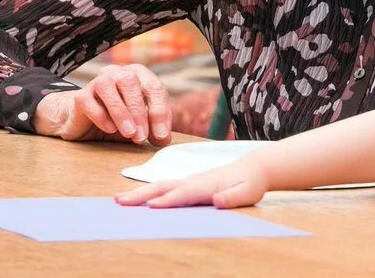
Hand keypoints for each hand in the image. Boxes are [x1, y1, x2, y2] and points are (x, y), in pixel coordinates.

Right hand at [33, 63, 172, 145]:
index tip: (160, 135)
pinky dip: (101, 115)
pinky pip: (89, 101)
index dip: (160, 111)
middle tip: (142, 137)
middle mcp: (118, 73)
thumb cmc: (118, 120)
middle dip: (139, 112)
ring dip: (121, 112)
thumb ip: (153, 130)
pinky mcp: (80, 96)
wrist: (85, 123)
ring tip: (129, 133)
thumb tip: (164, 139)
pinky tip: (110, 129)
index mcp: (139, 75)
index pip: (154, 87)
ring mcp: (97, 82)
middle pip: (130, 83)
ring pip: (108, 87)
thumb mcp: (140, 126)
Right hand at [115, 160, 268, 208]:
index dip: (168, 201)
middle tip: (119, 202)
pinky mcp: (189, 184)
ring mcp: (190, 181)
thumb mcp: (248, 193)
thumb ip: (233, 197)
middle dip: (142, 195)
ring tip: (119, 200)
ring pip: (160, 186)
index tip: (150, 207)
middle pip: (164, 187)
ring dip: (140, 193)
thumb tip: (217, 199)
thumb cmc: (251, 182)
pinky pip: (165, 188)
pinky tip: (138, 200)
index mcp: (206, 185)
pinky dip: (148, 193)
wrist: (255, 167)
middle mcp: (194, 181)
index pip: (184, 194)